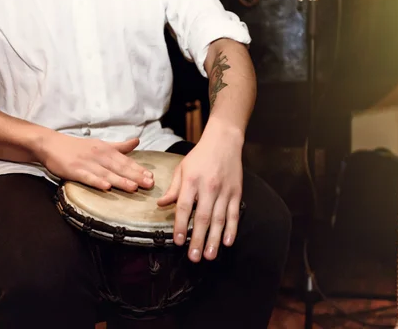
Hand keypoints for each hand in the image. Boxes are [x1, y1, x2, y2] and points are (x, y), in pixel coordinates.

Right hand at [36, 133, 153, 191]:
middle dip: (135, 175)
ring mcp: (87, 163)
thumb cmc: (78, 147)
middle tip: (149, 184)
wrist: (51, 144)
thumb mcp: (101, 144)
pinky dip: (97, 182)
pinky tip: (106, 187)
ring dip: (120, 180)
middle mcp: (99, 156)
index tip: (151, 176)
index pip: (126, 160)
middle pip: (119, 167)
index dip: (139, 169)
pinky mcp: (74, 170)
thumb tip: (137, 141)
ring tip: (133, 187)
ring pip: (107, 173)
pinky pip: (87, 177)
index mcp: (106, 150)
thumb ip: (120, 146)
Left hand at [157, 127, 242, 262]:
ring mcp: (224, 190)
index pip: (185, 207)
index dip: (181, 225)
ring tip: (210, 255)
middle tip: (194, 257)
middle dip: (198, 239)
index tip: (178, 241)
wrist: (224, 141)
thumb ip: (174, 189)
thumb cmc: (200, 155)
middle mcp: (209, 187)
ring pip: (219, 219)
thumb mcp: (182, 168)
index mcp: (192, 181)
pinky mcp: (236, 192)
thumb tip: (161, 205)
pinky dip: (231, 228)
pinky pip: (234, 213)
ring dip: (215, 239)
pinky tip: (227, 241)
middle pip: (203, 217)